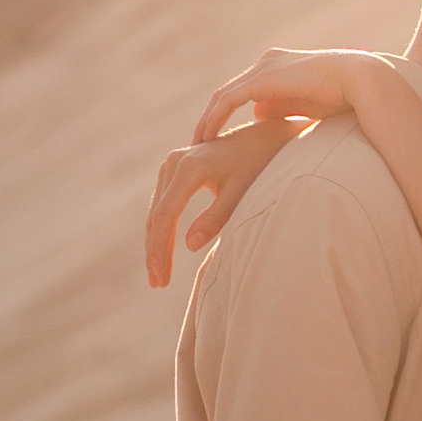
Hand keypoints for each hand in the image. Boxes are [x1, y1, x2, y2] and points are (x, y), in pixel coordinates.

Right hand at [144, 117, 299, 287]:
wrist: (266, 136)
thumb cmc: (259, 164)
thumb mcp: (242, 193)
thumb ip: (216, 218)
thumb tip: (189, 246)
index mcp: (189, 168)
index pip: (165, 215)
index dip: (160, 249)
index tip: (161, 276)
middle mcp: (175, 162)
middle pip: (157, 215)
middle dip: (155, 251)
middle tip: (157, 284)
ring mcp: (173, 163)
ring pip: (157, 210)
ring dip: (156, 243)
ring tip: (159, 275)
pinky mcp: (176, 168)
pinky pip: (164, 203)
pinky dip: (162, 229)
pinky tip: (164, 251)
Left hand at [190, 46, 379, 143]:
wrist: (358, 81)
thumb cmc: (342, 96)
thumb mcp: (304, 105)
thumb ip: (281, 107)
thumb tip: (259, 115)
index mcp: (276, 68)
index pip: (242, 92)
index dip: (226, 115)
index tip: (217, 138)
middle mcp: (265, 64)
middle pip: (228, 93)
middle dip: (212, 118)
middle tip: (200, 142)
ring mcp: (262, 68)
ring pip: (223, 97)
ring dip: (208, 120)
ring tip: (198, 143)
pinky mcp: (262, 80)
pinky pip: (228, 101)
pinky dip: (215, 119)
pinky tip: (207, 137)